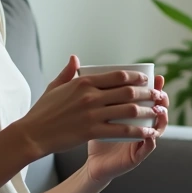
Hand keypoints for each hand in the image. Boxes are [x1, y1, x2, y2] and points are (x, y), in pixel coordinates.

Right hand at [9, 55, 160, 158]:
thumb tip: (75, 58)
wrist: (33, 134)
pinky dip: (138, 131)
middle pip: (127, 91)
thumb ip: (68, 73)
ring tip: (158, 111)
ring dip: (147, 110)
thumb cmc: (42, 111)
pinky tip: (148, 132)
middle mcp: (90, 96)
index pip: (117, 76)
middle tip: (157, 95)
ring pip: (128, 109)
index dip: (136, 77)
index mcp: (83, 82)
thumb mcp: (54, 87)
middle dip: (147, 92)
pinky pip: (122, 130)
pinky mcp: (92, 131)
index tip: (146, 80)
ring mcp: (92, 114)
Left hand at [84, 74, 169, 183]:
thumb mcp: (93, 111)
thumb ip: (92, 92)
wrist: (90, 163)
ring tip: (160, 110)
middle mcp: (140, 126)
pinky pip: (147, 148)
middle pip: (157, 110)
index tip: (155, 76)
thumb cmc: (92, 134)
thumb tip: (76, 61)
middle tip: (160, 92)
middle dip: (162, 100)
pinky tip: (151, 134)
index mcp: (132, 114)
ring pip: (158, 128)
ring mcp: (140, 141)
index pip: (147, 97)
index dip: (154, 87)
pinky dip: (151, 141)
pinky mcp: (136, 157)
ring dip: (162, 119)